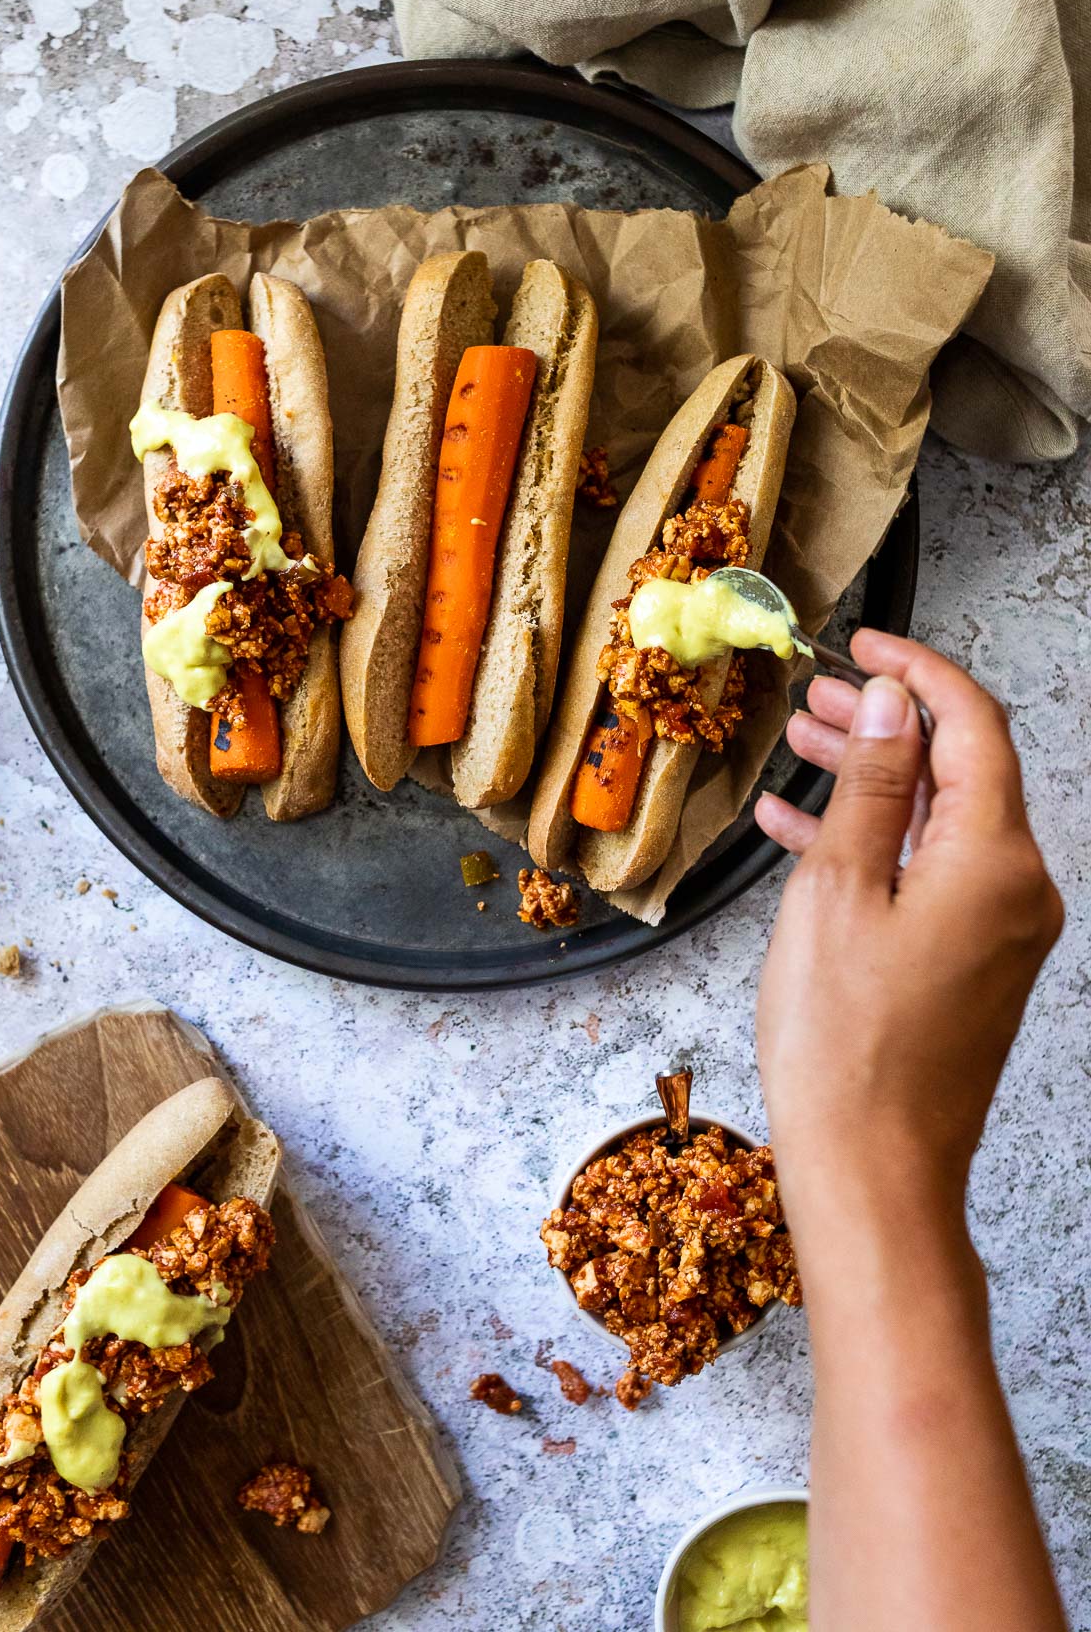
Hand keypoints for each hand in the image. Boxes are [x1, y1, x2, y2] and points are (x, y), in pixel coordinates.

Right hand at [754, 629, 1062, 1206]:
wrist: (875, 1173)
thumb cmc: (847, 1050)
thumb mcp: (839, 893)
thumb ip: (872, 789)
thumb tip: (892, 708)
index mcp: (996, 861)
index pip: (973, 727)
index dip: (918, 673)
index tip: (864, 646)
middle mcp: (1016, 890)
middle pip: (959, 772)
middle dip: (886, 726)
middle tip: (816, 699)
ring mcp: (1000, 931)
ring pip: (939, 823)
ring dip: (875, 782)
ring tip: (803, 749)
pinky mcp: (974, 965)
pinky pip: (930, 877)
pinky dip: (875, 846)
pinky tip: (802, 833)